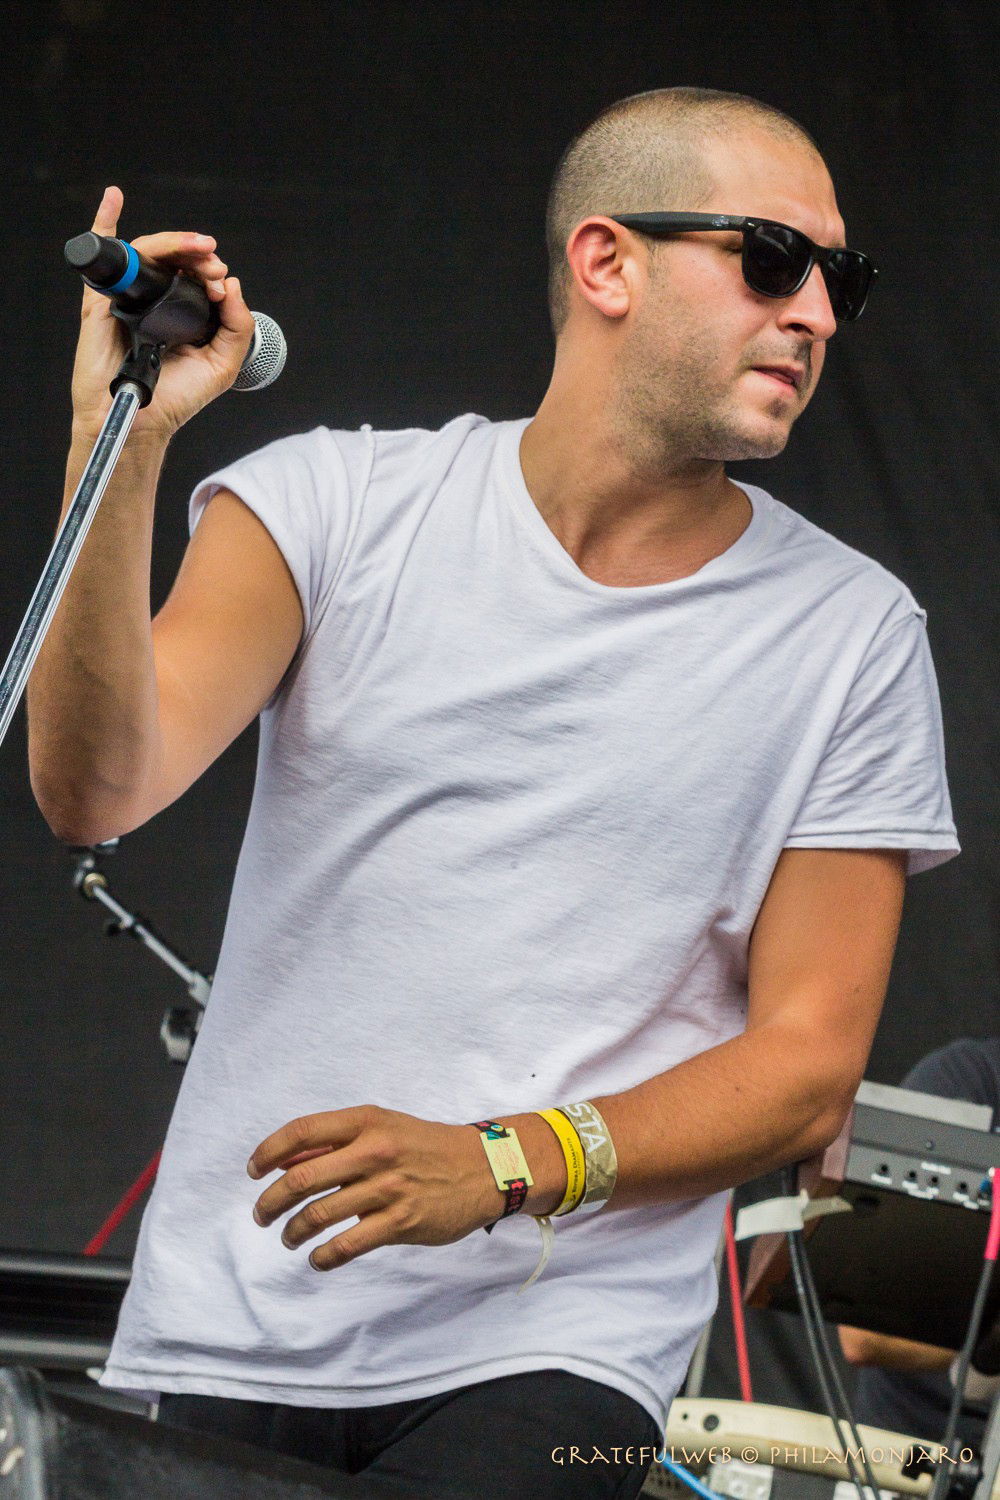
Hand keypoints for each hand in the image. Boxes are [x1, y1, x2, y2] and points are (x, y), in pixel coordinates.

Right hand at [70, 186, 255, 444]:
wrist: (141, 421)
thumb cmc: (176, 398)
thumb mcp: (223, 365)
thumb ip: (238, 327)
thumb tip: (232, 285)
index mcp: (183, 312)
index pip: (197, 275)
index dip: (212, 271)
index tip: (223, 285)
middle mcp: (156, 301)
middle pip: (174, 258)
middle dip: (197, 253)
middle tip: (213, 262)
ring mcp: (129, 299)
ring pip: (148, 253)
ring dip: (174, 243)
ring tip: (197, 247)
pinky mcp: (102, 303)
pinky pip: (105, 258)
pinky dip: (106, 221)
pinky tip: (114, 197)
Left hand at [247, 1105, 512, 1269]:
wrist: (483, 1168)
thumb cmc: (426, 1146)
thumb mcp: (384, 1127)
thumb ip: (338, 1142)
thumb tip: (285, 1162)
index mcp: (366, 1121)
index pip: (301, 1131)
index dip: (268, 1152)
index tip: (254, 1172)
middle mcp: (373, 1151)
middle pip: (301, 1178)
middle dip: (270, 1203)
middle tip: (262, 1216)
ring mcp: (388, 1188)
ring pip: (318, 1215)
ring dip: (292, 1232)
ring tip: (288, 1238)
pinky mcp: (402, 1222)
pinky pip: (348, 1245)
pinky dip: (323, 1256)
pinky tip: (317, 1258)